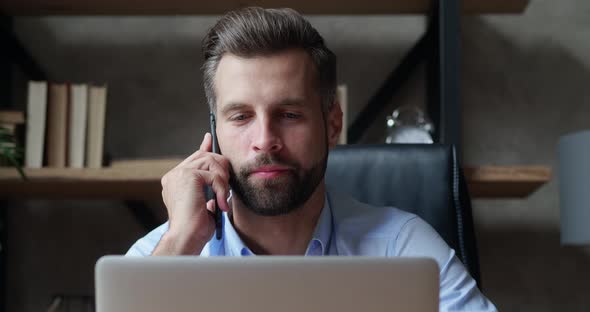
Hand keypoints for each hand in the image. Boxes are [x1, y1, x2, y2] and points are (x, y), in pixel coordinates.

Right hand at [152, 133, 230, 254]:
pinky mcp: (188, 176)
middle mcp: (174, 175)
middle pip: (205, 156)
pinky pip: (214, 175)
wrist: (186, 239)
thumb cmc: (195, 228)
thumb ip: (208, 187)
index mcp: (175, 180)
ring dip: (223, 181)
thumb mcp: (205, 203)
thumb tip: (219, 174)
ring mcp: (179, 174)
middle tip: (226, 189)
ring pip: (212, 162)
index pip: (194, 158)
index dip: (205, 149)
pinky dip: (222, 189)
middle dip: (221, 169)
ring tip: (222, 198)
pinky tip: (220, 203)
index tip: (210, 139)